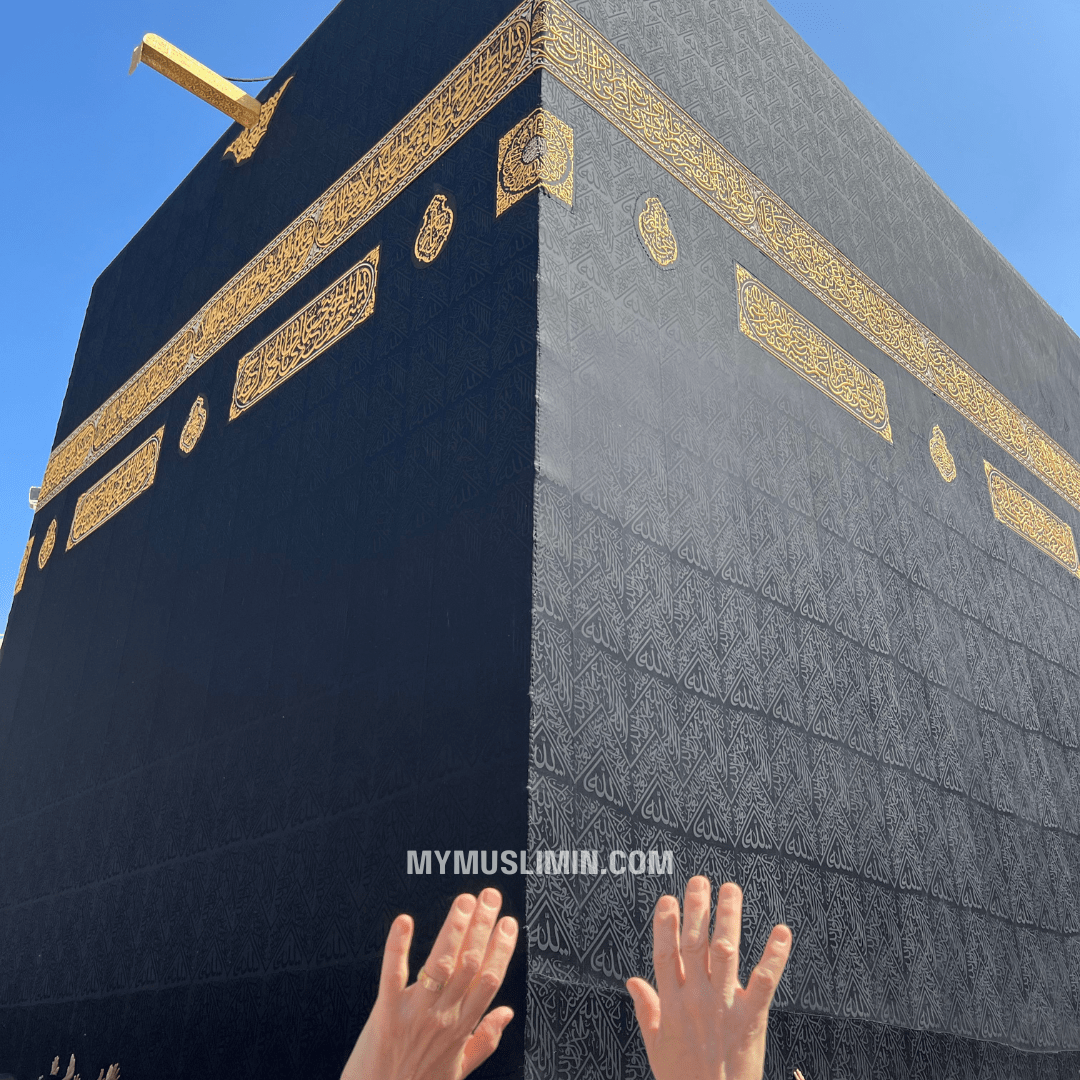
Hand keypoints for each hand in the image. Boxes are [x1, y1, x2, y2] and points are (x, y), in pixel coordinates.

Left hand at [341, 888, 518, 1079]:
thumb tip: (508, 1013)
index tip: (508, 922)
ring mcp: (415, 1013)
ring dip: (454, 929)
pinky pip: (393, 975)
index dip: (501, 948)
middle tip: (489, 896)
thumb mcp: (458, 1070)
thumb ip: (485, 1040)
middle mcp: (443, 1017)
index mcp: (462, 1028)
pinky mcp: (385, 1013)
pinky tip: (404, 921)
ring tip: (464, 901)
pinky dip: (398, 946)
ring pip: (441, 964)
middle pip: (470, 964)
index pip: (489, 980)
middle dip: (483, 926)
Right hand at [626, 877, 791, 1079]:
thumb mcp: (656, 1045)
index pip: (665, 954)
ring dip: (729, 919)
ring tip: (731, 890)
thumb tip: (632, 980)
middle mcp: (696, 1000)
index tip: (667, 898)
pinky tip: (782, 932)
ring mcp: (724, 1008)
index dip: (665, 925)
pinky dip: (774, 956)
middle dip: (697, 909)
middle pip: (694, 945)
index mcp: (672, 1004)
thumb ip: (647, 1009)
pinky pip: (763, 983)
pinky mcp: (751, 1020)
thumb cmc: (683, 1079)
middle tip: (700, 880)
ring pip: (724, 953)